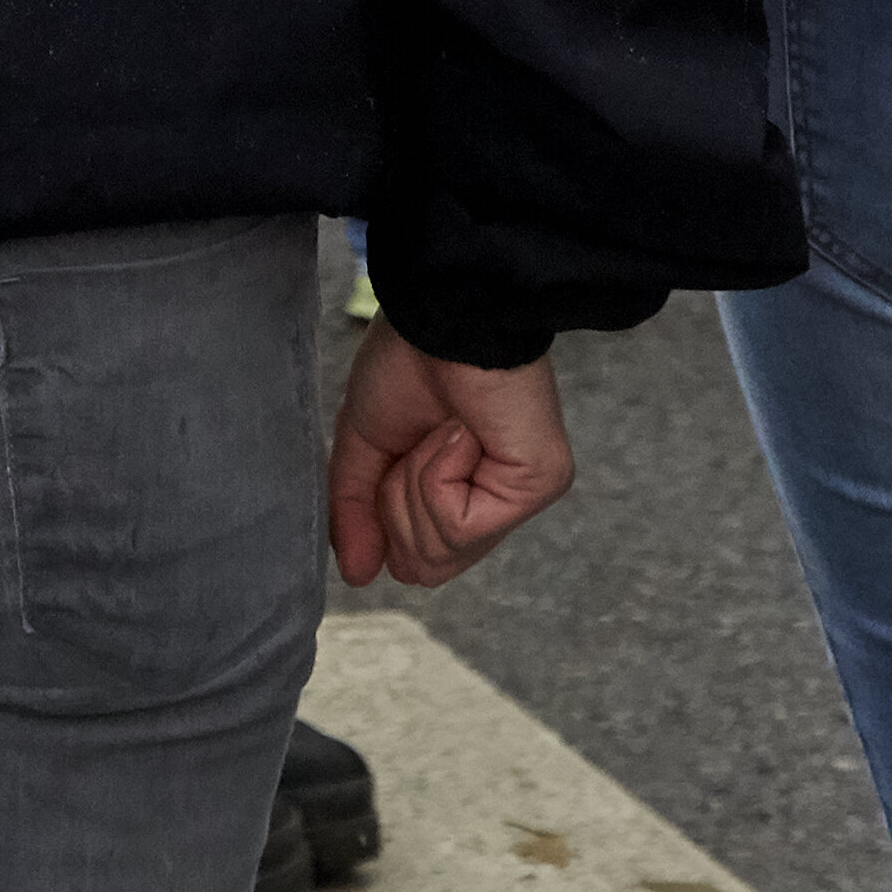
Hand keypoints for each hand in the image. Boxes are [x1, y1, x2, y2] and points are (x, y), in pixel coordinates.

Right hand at [328, 325, 572, 587]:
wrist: (437, 315)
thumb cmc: (407, 361)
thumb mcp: (364, 445)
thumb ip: (356, 513)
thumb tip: (358, 577)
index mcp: (457, 495)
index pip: (416, 562)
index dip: (386, 520)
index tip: (393, 455)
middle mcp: (493, 503)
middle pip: (424, 568)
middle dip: (396, 503)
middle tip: (415, 440)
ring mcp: (517, 496)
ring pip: (438, 552)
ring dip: (415, 482)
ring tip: (441, 428)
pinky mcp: (535, 485)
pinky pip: (458, 524)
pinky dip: (437, 472)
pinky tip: (459, 430)